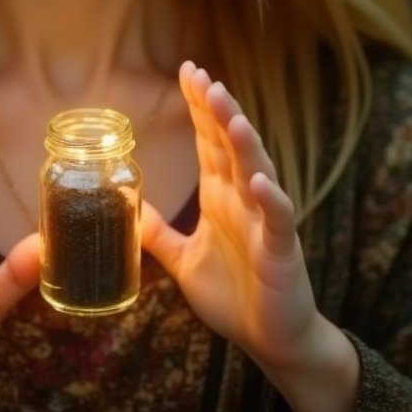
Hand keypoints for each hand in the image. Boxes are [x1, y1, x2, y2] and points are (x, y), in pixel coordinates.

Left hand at [141, 61, 322, 374]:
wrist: (272, 340)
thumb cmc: (235, 295)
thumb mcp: (184, 260)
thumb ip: (159, 234)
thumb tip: (130, 207)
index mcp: (221, 196)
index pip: (209, 140)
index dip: (200, 106)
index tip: (188, 71)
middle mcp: (244, 199)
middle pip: (230, 145)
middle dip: (218, 110)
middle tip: (203, 78)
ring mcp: (265, 222)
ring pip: (256, 172)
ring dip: (244, 143)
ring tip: (230, 114)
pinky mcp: (281, 251)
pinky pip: (278, 220)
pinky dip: (271, 199)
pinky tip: (259, 181)